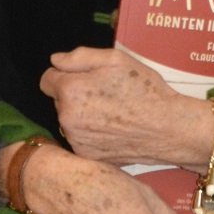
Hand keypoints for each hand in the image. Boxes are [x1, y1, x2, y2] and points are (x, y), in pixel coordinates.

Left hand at [40, 46, 213, 169]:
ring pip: (68, 121)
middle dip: (74, 95)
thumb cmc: (144, 90)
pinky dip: (90, 134)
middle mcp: (66, 119)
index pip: (47, 80)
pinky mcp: (87, 156)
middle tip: (105, 94)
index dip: (65, 75)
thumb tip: (55, 60)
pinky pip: (79, 139)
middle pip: (58, 102)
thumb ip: (79, 57)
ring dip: (81, 115)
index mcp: (70, 91)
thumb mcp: (115, 59)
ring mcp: (76, 140)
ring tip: (111, 113)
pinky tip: (112, 129)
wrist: (167, 128)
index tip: (86, 78)